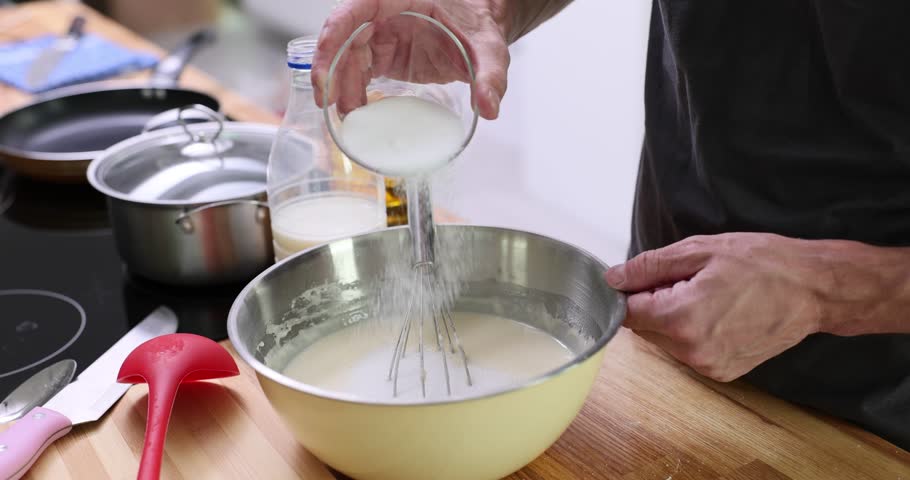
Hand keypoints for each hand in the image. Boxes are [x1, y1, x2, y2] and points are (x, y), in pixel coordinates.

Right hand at [312, 0, 511, 118]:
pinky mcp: (384, 52)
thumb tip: (489, 107)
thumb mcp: (490, 49)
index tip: (326, 72)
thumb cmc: (480, 24)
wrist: (483, 27)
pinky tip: (355, 110)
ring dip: (341, 85)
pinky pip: (358, 68)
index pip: (354, 11)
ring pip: (346, 55)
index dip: (332, 39)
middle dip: (331, 70)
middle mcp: (384, 13)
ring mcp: (381, 32)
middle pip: (342, 36)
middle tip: (330, 103)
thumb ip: (491, 76)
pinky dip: (352, 89)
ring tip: (348, 115)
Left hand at [605, 233, 825, 381]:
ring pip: (664, 341)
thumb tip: (614, 278)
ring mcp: (707, 365)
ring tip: (707, 295)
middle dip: (653, 303)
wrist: (814, 290)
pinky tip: (718, 313)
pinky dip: (691, 332)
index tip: (643, 277)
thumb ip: (649, 267)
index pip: (627, 312)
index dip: (629, 292)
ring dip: (671, 318)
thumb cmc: (763, 264)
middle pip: (643, 327)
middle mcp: (691, 350)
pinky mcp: (722, 372)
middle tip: (685, 280)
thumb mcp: (699, 251)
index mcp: (681, 318)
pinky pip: (687, 351)